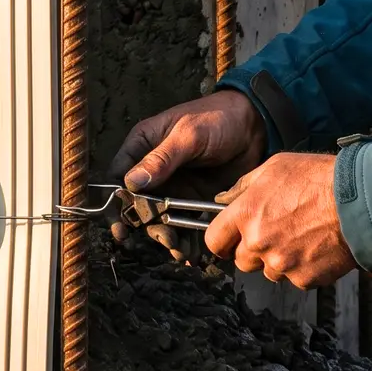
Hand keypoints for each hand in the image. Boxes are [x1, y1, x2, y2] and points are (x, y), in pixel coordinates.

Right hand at [107, 90, 267, 258]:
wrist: (255, 126)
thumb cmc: (218, 118)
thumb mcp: (188, 135)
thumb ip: (161, 159)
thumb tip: (131, 183)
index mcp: (143, 146)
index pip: (118, 177)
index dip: (116, 203)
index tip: (123, 225)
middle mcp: (153, 169)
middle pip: (138, 204)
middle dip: (147, 226)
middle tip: (164, 239)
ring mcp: (172, 185)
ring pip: (159, 217)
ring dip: (167, 236)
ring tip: (181, 250)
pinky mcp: (191, 198)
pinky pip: (182, 221)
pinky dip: (186, 238)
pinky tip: (192, 252)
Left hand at [204, 153, 357, 289]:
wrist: (361, 201)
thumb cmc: (319, 178)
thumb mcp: (274, 168)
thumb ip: (243, 187)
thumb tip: (223, 200)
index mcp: (246, 215)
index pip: (214, 241)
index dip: (221, 241)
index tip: (228, 241)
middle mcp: (259, 243)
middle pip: (241, 261)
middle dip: (252, 251)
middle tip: (274, 234)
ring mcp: (281, 263)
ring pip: (269, 271)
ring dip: (279, 259)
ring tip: (301, 237)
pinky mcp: (304, 278)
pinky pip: (295, 278)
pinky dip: (303, 267)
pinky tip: (316, 246)